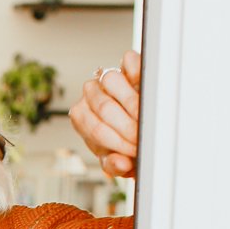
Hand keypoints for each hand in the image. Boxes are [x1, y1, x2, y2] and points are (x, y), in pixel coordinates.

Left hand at [69, 48, 140, 177]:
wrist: (146, 129)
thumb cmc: (128, 146)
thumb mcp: (119, 162)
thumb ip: (114, 166)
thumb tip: (118, 163)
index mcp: (82, 116)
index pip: (95, 128)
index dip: (117, 142)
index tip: (135, 151)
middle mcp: (91, 94)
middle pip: (104, 107)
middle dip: (128, 127)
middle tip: (143, 137)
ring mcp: (108, 77)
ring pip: (111, 81)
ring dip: (132, 104)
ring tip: (145, 121)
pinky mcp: (128, 64)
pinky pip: (128, 62)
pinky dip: (137, 75)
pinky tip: (147, 93)